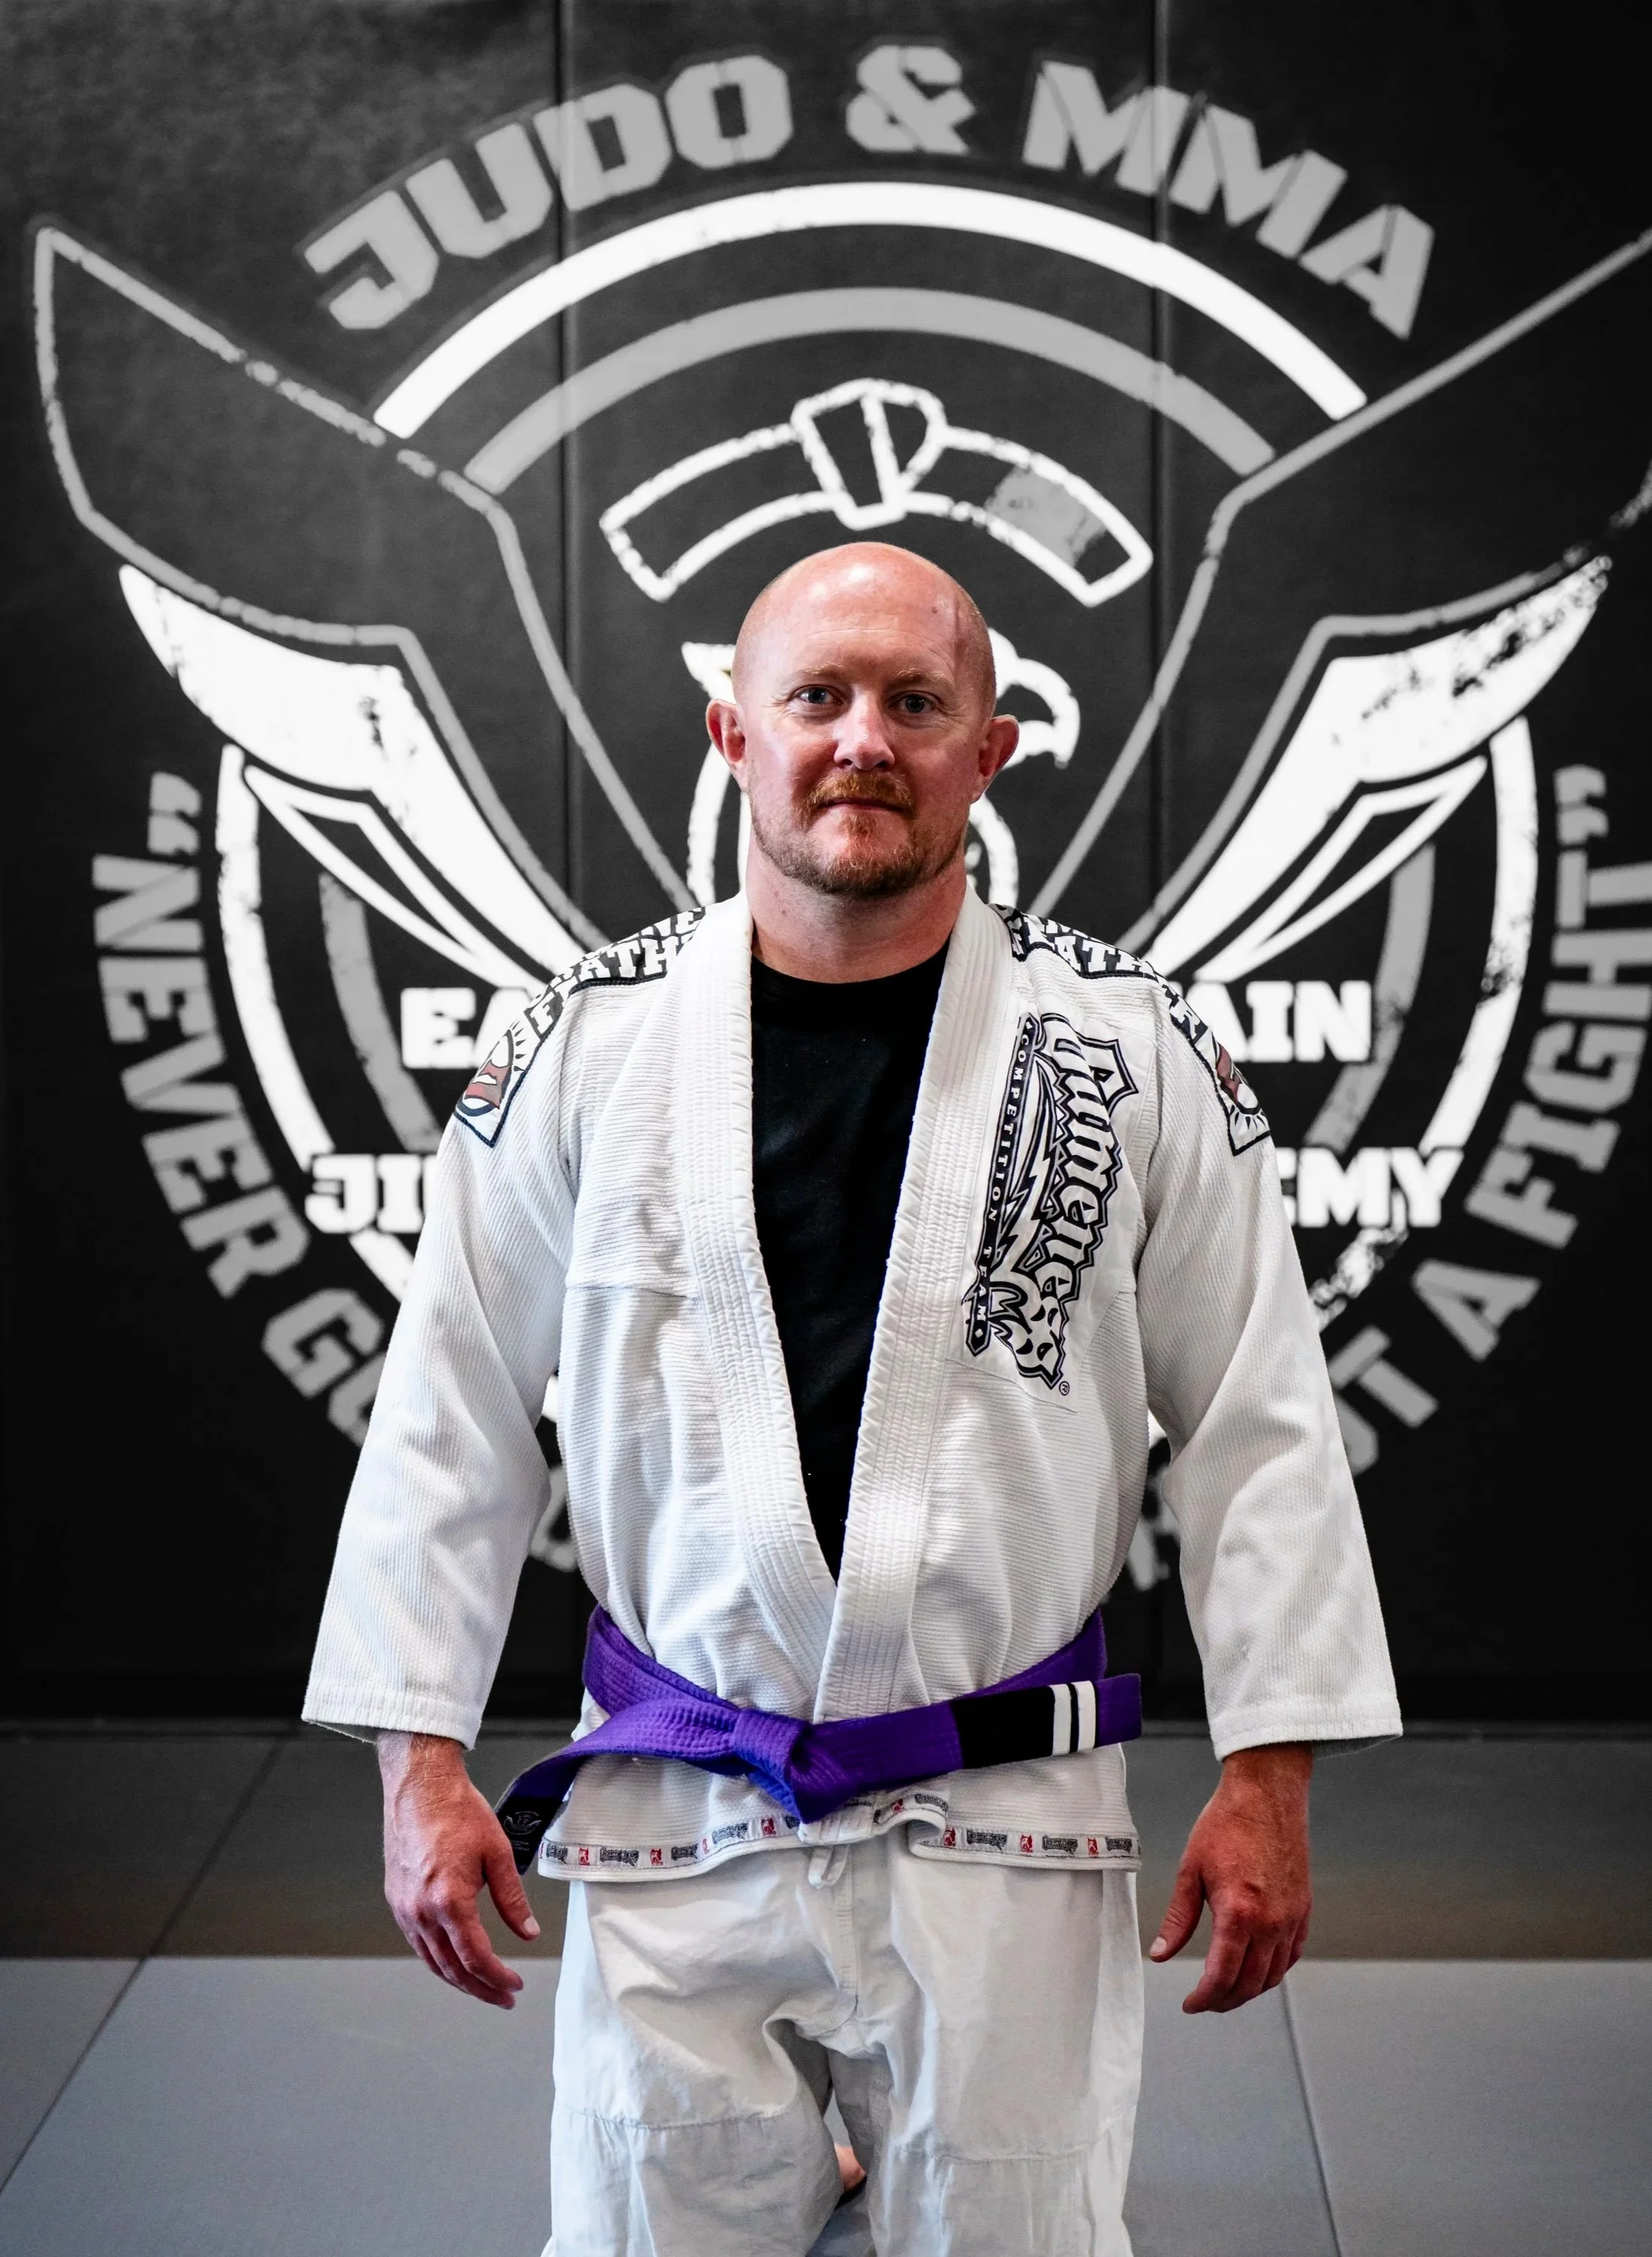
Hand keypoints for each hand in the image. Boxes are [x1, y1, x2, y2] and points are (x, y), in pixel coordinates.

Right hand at [379, 1731, 539, 2007]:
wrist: (419, 1785)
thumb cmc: (456, 1810)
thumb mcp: (497, 1853)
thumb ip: (512, 1899)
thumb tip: (527, 1932)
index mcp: (449, 1901)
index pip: (476, 1958)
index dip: (498, 1978)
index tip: (514, 1985)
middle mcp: (420, 1911)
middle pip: (452, 1969)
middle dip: (480, 1988)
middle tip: (503, 1997)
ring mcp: (404, 1908)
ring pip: (431, 1961)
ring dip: (458, 1979)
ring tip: (482, 1985)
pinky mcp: (397, 1900)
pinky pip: (418, 1943)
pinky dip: (437, 1960)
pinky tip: (453, 1959)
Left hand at [1150, 1741, 1311, 2012]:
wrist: (1266, 1794)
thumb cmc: (1228, 1823)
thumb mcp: (1190, 1870)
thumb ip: (1177, 1919)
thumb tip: (1161, 1953)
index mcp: (1239, 1913)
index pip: (1222, 1977)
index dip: (1204, 1998)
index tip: (1191, 2004)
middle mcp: (1271, 1922)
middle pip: (1249, 1984)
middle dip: (1224, 2001)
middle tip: (1205, 2001)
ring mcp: (1291, 1918)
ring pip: (1273, 1975)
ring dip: (1249, 1990)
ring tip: (1227, 1989)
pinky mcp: (1303, 1909)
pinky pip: (1291, 1955)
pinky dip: (1274, 1971)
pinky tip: (1258, 1968)